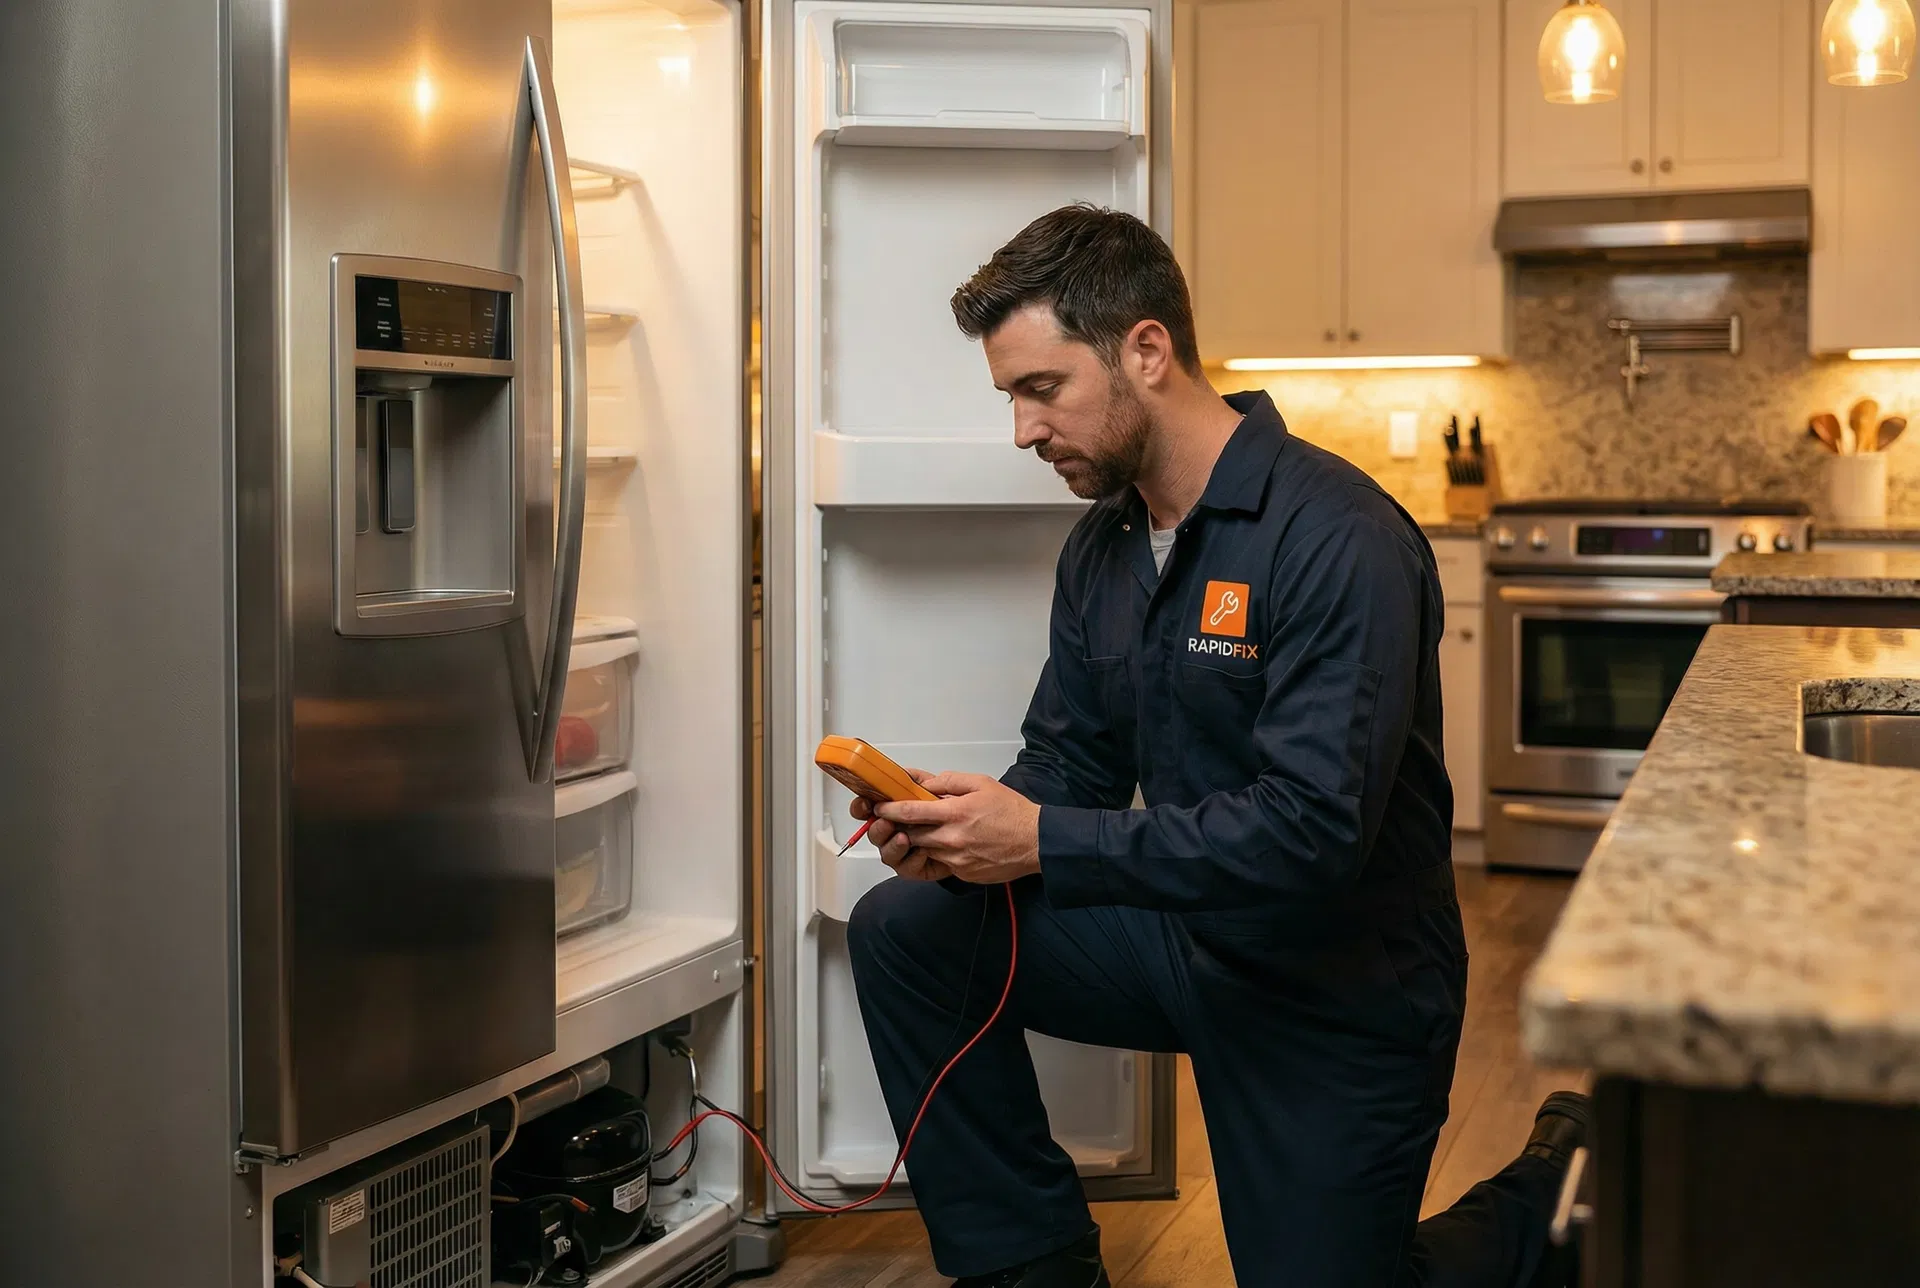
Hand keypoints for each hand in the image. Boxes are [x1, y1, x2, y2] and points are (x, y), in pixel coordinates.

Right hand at [850, 769, 953, 881]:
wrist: (982, 836)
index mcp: (900, 807)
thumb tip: (904, 776)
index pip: (871, 805)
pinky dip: (911, 860)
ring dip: (892, 845)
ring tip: (903, 838)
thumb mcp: (950, 787)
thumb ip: (925, 780)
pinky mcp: (917, 866)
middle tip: (886, 822)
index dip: (862, 805)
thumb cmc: (964, 812)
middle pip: (874, 831)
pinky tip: (923, 852)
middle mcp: (898, 828)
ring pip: (886, 852)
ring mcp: (906, 848)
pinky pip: (906, 868)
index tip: (865, 803)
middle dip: (876, 827)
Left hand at [872, 773, 1041, 886]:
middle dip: (902, 826)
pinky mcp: (962, 874)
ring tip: (934, 829)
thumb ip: (949, 782)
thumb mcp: (981, 784)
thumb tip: (926, 784)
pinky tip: (955, 843)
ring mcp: (956, 860)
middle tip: (899, 818)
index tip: (879, 807)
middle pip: (911, 834)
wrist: (1036, 842)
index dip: (889, 810)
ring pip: (924, 850)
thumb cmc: (1012, 812)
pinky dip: (941, 853)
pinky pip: (941, 863)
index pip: (910, 812)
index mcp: (955, 813)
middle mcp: (951, 839)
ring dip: (921, 840)